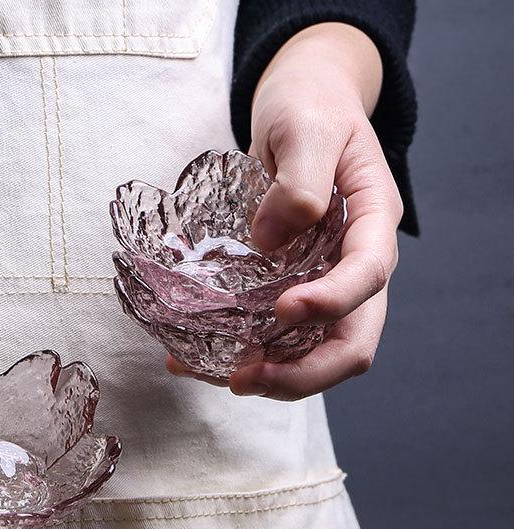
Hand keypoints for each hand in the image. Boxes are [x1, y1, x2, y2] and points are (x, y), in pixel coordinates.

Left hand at [169, 23, 402, 399]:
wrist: (302, 110)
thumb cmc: (311, 110)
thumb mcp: (307, 127)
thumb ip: (298, 180)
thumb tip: (268, 241)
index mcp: (373, 223)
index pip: (368, 274)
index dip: (332, 302)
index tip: (283, 308)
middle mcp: (354, 266)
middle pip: (353, 341)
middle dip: (304, 373)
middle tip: (246, 379)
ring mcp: (325, 284)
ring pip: (315, 353)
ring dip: (273, 377)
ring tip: (218, 378)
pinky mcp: (291, 290)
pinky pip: (277, 338)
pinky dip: (241, 355)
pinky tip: (195, 360)